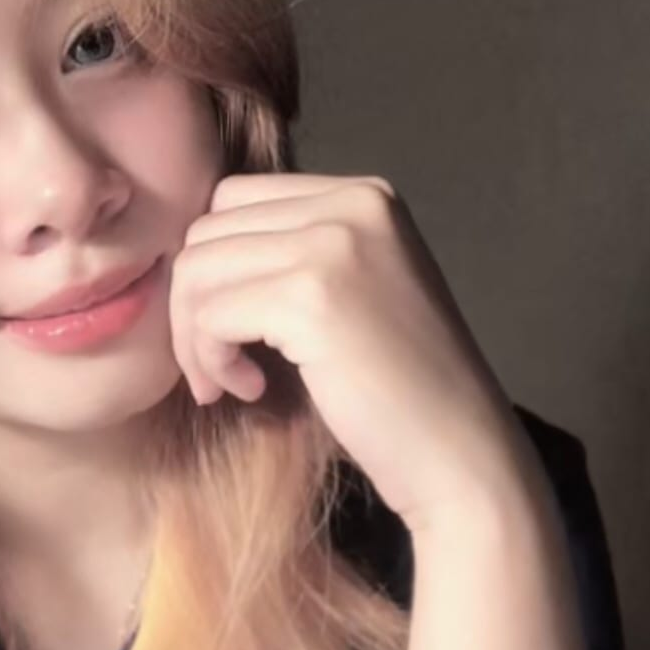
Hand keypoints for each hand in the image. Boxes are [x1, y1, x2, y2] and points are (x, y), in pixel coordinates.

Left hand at [167, 171, 539, 536]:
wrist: (458, 453)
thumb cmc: (399, 389)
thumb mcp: (355, 289)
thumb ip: (294, 251)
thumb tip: (191, 250)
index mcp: (364, 196)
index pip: (234, 200)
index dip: (214, 269)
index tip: (232, 330)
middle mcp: (352, 205)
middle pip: (209, 231)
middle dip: (193, 303)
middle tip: (218, 368)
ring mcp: (334, 246)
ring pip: (198, 270)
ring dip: (194, 336)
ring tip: (228, 382)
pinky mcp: (312, 298)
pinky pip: (210, 315)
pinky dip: (211, 360)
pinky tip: (250, 389)